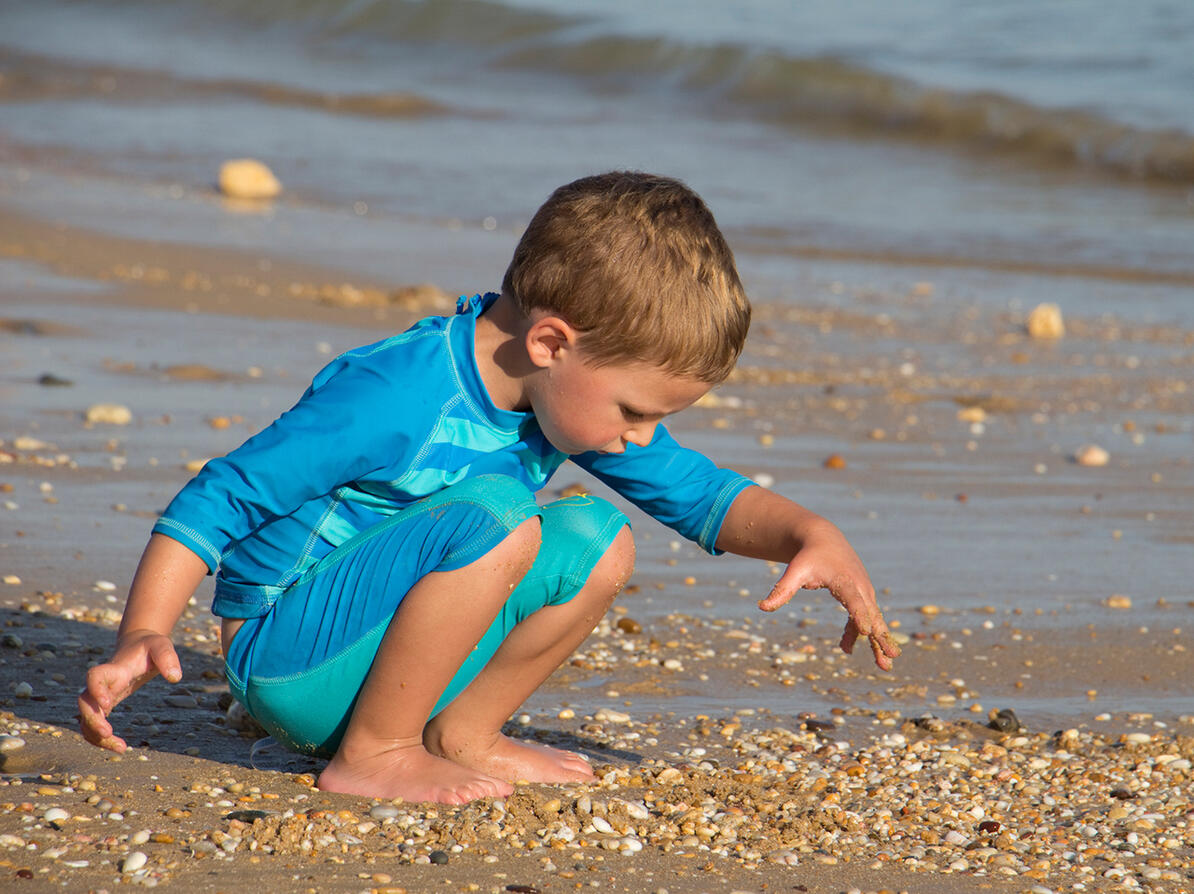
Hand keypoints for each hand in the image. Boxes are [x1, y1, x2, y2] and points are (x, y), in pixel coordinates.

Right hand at [78, 629, 181, 751]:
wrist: (137, 645)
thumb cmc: (150, 646)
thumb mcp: (162, 645)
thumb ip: (168, 658)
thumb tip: (175, 678)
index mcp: (115, 668)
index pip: (95, 676)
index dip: (96, 690)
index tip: (107, 704)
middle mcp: (103, 684)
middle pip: (85, 702)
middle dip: (92, 720)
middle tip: (108, 734)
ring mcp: (100, 696)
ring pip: (86, 718)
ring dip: (96, 735)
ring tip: (120, 748)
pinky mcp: (104, 706)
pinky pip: (93, 725)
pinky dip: (101, 739)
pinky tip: (120, 747)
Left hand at [757, 521, 899, 669]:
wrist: (823, 539)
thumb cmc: (808, 556)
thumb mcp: (795, 571)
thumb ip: (782, 590)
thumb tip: (762, 607)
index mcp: (845, 580)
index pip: (855, 601)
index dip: (861, 616)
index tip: (868, 633)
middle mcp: (859, 587)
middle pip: (872, 614)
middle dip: (882, 635)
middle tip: (892, 654)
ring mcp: (863, 592)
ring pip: (873, 619)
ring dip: (880, 642)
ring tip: (885, 665)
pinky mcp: (861, 596)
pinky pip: (862, 618)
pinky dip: (857, 633)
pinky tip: (845, 648)